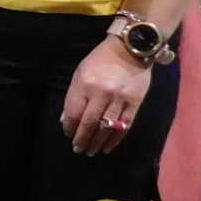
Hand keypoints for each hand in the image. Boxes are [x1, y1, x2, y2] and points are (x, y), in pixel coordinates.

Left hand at [61, 39, 157, 155]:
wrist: (129, 50)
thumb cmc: (99, 61)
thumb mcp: (80, 73)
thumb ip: (73, 96)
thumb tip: (66, 119)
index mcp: (85, 85)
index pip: (74, 113)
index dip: (70, 127)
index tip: (68, 134)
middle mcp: (101, 94)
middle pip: (89, 123)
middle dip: (82, 139)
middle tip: (78, 149)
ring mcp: (119, 99)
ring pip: (106, 128)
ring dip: (97, 142)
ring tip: (91, 151)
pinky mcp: (134, 103)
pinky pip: (124, 126)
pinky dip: (115, 139)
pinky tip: (108, 147)